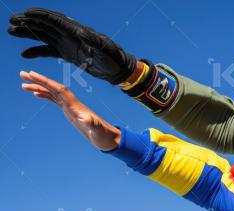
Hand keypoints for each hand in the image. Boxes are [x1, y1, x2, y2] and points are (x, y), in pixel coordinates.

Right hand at [8, 8, 136, 84]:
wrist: (116, 69)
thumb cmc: (113, 58)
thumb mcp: (105, 50)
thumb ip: (94, 42)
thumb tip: (85, 34)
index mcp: (76, 32)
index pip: (54, 20)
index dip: (40, 16)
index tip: (25, 13)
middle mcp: (69, 35)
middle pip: (45, 25)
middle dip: (28, 22)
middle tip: (11, 21)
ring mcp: (66, 44)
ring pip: (43, 35)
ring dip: (28, 33)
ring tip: (11, 31)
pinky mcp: (67, 54)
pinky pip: (48, 51)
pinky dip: (36, 51)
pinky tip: (25, 54)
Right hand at [20, 70, 119, 151]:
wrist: (108, 138)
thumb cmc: (103, 135)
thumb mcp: (97, 131)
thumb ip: (92, 124)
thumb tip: (86, 118)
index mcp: (76, 106)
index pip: (59, 90)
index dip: (46, 82)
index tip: (33, 74)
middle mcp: (73, 104)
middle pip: (53, 88)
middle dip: (39, 80)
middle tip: (22, 74)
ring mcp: (71, 108)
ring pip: (52, 94)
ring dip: (38, 88)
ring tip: (23, 84)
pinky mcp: (70, 112)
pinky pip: (55, 101)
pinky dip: (45, 96)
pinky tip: (36, 94)